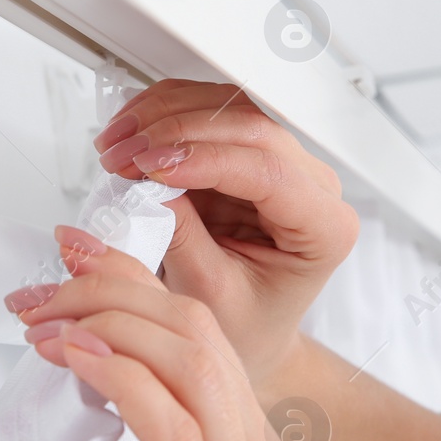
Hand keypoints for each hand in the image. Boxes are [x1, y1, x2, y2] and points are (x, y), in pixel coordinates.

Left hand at [6, 228, 403, 440]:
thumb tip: (84, 391)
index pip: (195, 329)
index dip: (133, 279)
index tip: (76, 254)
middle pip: (192, 327)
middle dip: (112, 285)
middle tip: (45, 281)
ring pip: (189, 361)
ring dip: (105, 322)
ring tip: (46, 318)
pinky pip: (171, 432)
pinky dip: (122, 383)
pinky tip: (80, 361)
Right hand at [92, 81, 358, 394]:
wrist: (249, 332)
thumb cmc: (245, 325)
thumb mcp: (210, 294)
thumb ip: (184, 238)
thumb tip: (150, 185)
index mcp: (324, 228)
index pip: (271, 172)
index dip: (207, 159)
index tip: (151, 167)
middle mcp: (312, 186)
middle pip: (251, 128)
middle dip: (177, 132)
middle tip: (124, 155)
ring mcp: (281, 163)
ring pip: (227, 109)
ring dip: (164, 117)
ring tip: (117, 145)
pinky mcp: (246, 154)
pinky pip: (208, 113)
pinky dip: (164, 116)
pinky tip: (131, 133)